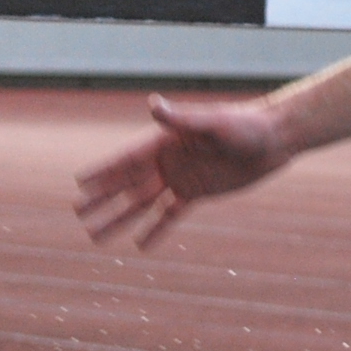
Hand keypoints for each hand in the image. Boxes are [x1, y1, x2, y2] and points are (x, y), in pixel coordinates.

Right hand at [76, 95, 293, 249]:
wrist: (274, 139)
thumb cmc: (245, 125)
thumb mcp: (213, 122)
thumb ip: (181, 118)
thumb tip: (153, 104)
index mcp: (165, 142)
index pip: (126, 160)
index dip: (102, 172)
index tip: (78, 183)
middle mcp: (167, 160)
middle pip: (128, 184)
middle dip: (102, 198)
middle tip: (77, 211)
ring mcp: (181, 177)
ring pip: (143, 203)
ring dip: (121, 219)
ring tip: (96, 236)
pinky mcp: (197, 192)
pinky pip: (171, 214)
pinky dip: (156, 229)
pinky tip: (140, 245)